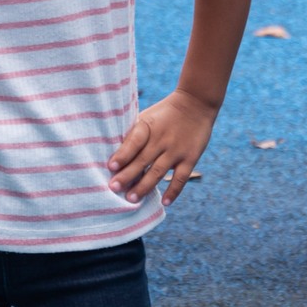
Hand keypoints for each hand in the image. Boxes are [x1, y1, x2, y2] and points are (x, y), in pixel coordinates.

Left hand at [108, 88, 217, 206]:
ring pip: (158, 171)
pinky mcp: (190, 158)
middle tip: (114, 189)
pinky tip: (164, 202)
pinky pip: (181, 178)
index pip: (134, 141)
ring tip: (131, 198)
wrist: (195, 103)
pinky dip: (173, 191)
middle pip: (142, 160)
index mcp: (148, 126)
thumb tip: (115, 154)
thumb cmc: (164, 113)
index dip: (122, 154)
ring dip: (144, 186)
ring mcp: (176, 150)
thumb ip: (134, 133)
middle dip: (127, 176)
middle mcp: (161, 139)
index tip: (110, 167)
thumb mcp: (148, 116)